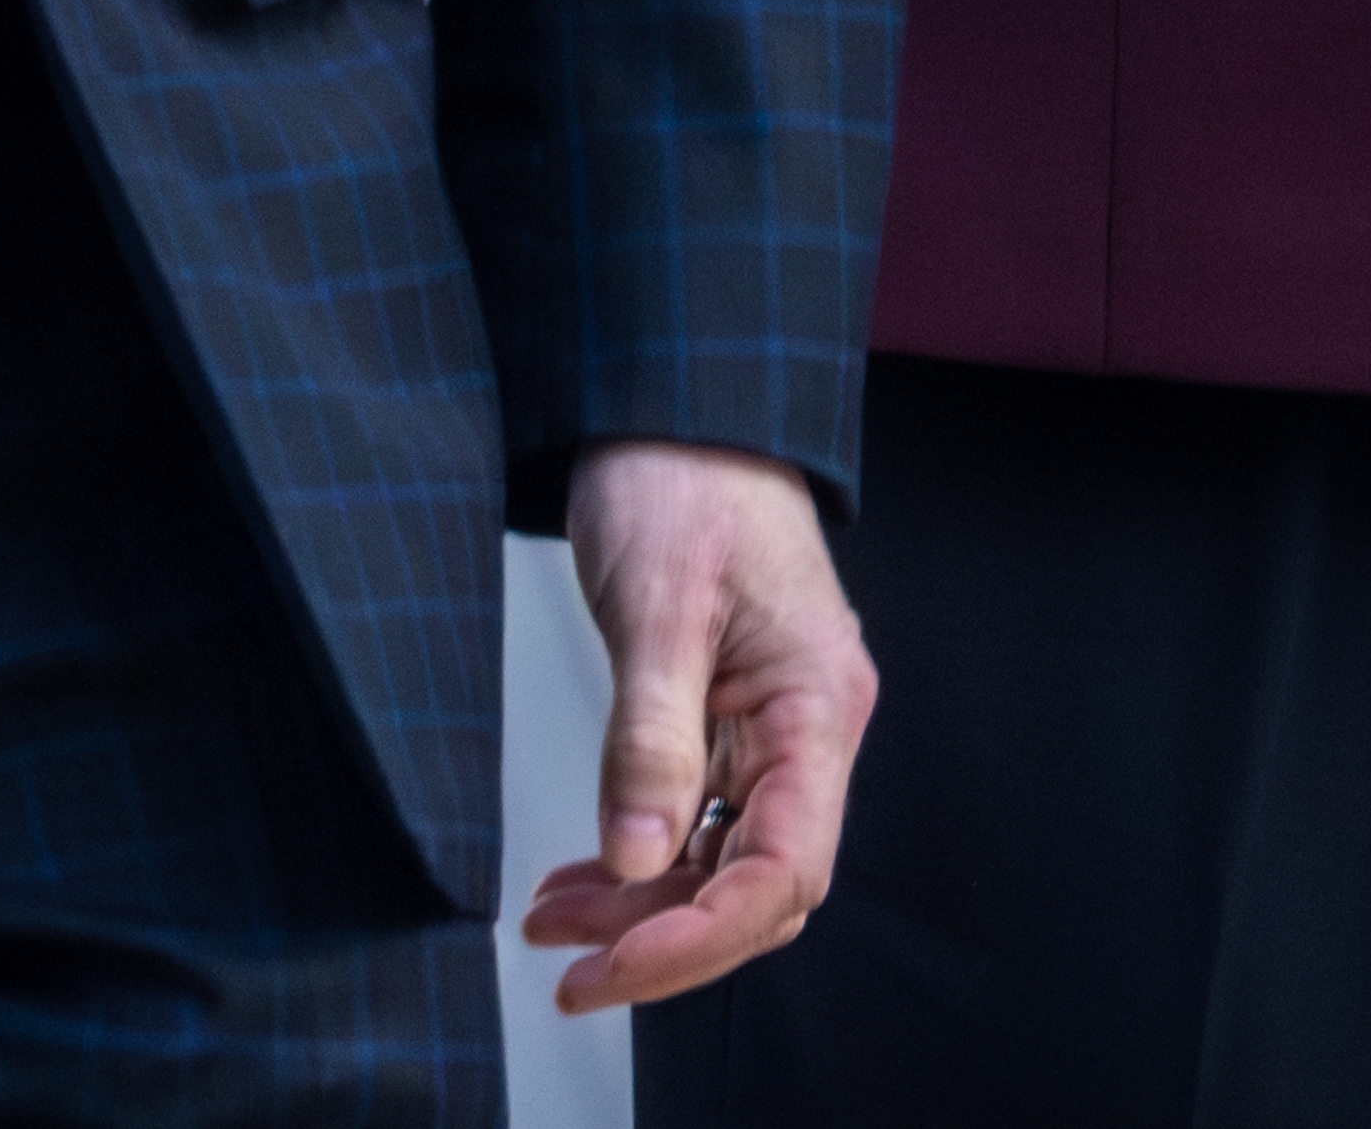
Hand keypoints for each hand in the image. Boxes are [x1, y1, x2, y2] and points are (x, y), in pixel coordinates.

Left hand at [523, 441, 876, 1013]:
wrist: (673, 401)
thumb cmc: (683, 474)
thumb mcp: (655, 604)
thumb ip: (651, 737)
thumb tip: (636, 856)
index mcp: (818, 704)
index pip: (782, 869)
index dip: (699, 936)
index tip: (613, 964)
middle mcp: (809, 728)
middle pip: (758, 886)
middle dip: (664, 940)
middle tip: (571, 970)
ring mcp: (772, 728)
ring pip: (722, 864)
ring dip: (640, 907)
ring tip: (552, 923)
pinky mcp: (730, 719)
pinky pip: (699, 821)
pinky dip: (640, 859)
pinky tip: (581, 875)